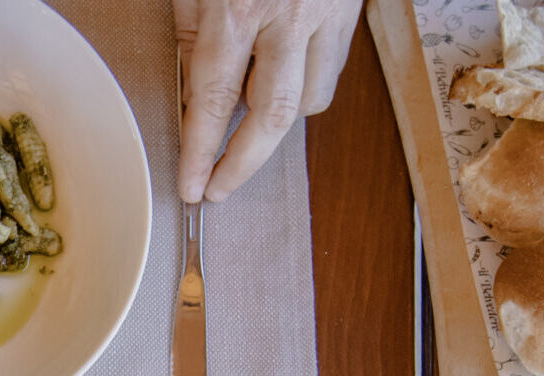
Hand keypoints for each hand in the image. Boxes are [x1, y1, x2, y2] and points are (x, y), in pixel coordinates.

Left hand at [176, 0, 361, 202]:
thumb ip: (193, 38)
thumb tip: (193, 102)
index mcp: (241, 7)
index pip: (216, 101)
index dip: (201, 153)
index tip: (192, 187)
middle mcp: (290, 15)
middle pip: (273, 115)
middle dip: (243, 164)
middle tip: (219, 188)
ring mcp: (327, 12)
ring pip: (310, 99)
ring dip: (279, 122)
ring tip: (251, 120)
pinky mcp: (350, 9)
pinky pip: (332, 69)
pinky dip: (307, 88)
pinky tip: (283, 81)